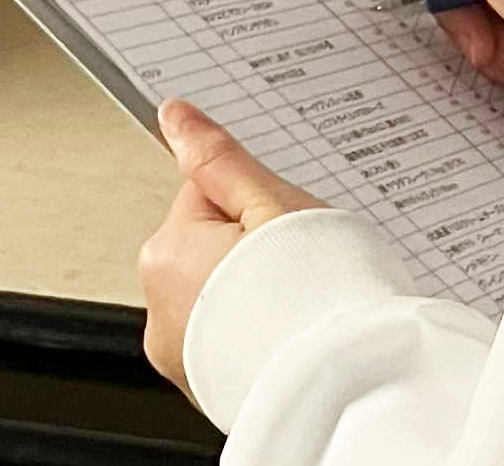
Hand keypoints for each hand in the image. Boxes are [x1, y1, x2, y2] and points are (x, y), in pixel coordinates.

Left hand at [138, 100, 321, 399]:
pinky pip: (227, 336)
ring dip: (252, 290)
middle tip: (297, 262)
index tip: (284, 221)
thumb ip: (219, 158)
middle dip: (251, 246)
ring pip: (220, 291)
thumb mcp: (271, 203)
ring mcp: (180, 354)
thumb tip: (176, 117)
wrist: (345, 382)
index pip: (207, 191)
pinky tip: (288, 331)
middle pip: (210, 243)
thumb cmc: (315, 293)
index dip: (255, 198)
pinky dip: (254, 331)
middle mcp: (158, 309)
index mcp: (167, 254)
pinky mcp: (206, 386)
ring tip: (296, 300)